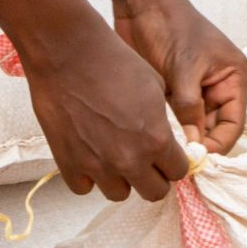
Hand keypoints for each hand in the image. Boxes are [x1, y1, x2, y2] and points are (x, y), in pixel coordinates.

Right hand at [0, 0, 190, 201]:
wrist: (69, 54)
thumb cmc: (115, 63)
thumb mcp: (157, 89)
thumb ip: (164, 123)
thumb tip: (167, 140)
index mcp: (156, 140)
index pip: (178, 172)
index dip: (175, 163)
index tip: (168, 155)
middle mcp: (129, 160)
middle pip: (153, 192)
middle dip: (154, 177)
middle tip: (147, 161)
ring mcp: (97, 165)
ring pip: (119, 194)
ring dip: (122, 179)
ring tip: (116, 156)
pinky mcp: (68, 163)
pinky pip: (84, 187)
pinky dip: (89, 177)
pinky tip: (91, 156)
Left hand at [110, 0, 246, 154]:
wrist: (141, 4)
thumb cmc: (172, 26)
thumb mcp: (185, 69)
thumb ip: (190, 108)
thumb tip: (191, 146)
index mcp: (233, 78)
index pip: (233, 124)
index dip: (218, 144)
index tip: (197, 159)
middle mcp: (217, 88)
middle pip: (214, 129)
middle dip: (199, 145)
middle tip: (178, 162)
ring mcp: (194, 91)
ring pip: (192, 127)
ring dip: (181, 139)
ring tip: (164, 152)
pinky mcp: (172, 92)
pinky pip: (174, 119)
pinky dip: (167, 130)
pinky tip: (154, 138)